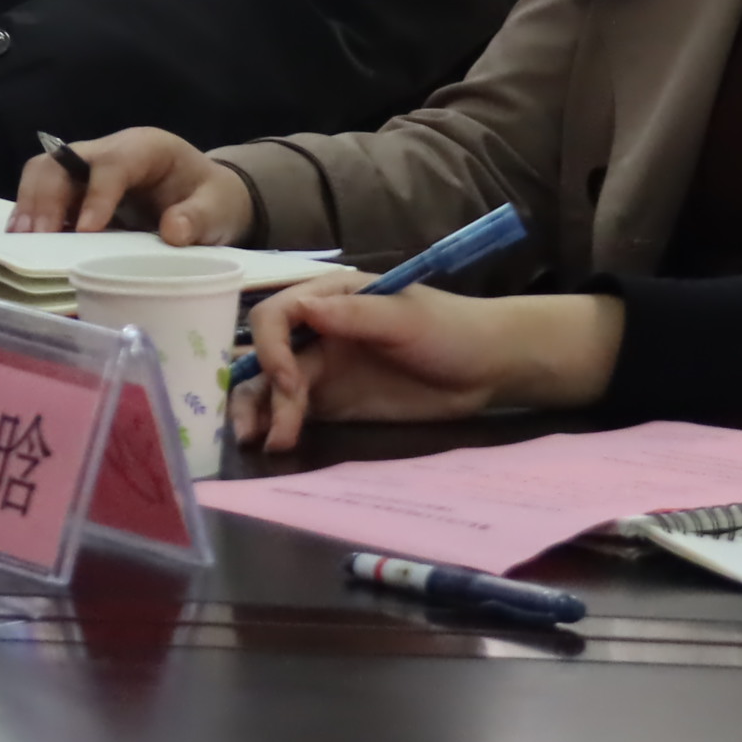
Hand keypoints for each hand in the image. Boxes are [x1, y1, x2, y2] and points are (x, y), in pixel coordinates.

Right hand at [13, 128, 253, 240]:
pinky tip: (26, 242)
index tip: (88, 231)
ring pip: (44, 171)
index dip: (97, 195)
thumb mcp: (218, 210)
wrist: (207, 200)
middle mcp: (110, 150)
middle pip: (64, 160)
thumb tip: (173, 232)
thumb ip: (199, 218)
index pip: (112, 163)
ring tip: (24, 241)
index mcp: (146, 148)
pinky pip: (44, 193)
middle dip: (47, 197)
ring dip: (31, 204)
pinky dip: (31, 214)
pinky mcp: (77, 191)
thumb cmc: (212, 200)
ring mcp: (89, 169)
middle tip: (39, 238)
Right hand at [233, 285, 622, 453]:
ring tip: (261, 443)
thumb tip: (303, 308)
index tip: (290, 380)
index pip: (277, 315)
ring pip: (272, 388)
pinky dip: (279, 426)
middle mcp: (317, 331)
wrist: (488, 369)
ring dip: (259, 411)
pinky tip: (277, 445)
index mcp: (330, 297)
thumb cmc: (451, 330)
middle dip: (253, 388)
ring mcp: (324, 369)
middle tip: (254, 428)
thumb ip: (354, 314)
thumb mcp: (406, 319)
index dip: (271, 347)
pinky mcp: (334, 404)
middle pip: (265, 356)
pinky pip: (294, 413)